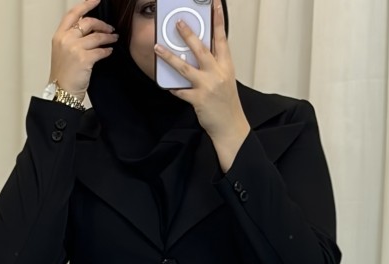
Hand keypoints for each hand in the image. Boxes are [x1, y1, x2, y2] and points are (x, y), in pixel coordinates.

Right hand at [49, 0, 117, 99]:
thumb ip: (72, 38)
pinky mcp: (84, 59)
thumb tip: (88, 30)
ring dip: (108, 37)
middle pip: (88, 22)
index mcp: (59, 36)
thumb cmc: (63, 76)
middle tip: (110, 28)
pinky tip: (109, 52)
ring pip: (96, 36)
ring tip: (113, 38)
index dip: (86, 4)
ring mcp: (74, 48)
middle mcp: (66, 39)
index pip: (73, 13)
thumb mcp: (62, 52)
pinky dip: (107, 51)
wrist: (61, 93)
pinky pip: (100, 51)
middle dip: (102, 24)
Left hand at [154, 0, 249, 170]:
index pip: (221, 38)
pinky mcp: (198, 99)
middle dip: (188, 34)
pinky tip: (166, 84)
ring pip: (185, 68)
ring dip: (169, 57)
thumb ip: (215, 65)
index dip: (218, 19)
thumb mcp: (226, 79)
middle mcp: (217, 73)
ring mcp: (207, 86)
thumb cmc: (227, 103)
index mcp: (226, 66)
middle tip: (177, 23)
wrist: (230, 126)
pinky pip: (181, 91)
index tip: (214, 4)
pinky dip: (173, 88)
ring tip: (158, 47)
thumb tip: (198, 53)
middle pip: (200, 49)